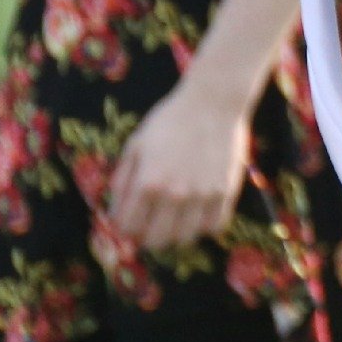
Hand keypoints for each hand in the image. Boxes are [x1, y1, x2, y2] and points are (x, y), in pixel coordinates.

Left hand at [106, 78, 252, 252]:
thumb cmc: (170, 119)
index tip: (128, 220)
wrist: (214, 101)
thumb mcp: (136, 144)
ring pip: (184, 238)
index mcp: (147, 182)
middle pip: (155, 240)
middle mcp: (174, 194)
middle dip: (146, 236)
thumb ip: (122, 180)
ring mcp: (202, 194)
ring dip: (174, 234)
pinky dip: (202, 227)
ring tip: (174, 220)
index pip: (127, 227)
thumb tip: (115, 212)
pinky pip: (213, 226)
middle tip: (149, 224)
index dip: (123, 228)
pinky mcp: (226, 191)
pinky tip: (197, 213)